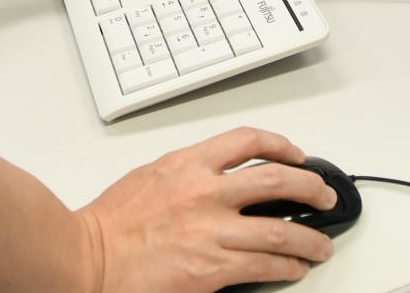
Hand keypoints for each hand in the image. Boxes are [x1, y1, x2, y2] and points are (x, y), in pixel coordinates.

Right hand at [77, 127, 336, 292]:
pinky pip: (265, 264)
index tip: (295, 154)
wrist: (86, 259)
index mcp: (187, 164)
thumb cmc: (106, 226)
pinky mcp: (213, 268)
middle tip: (323, 195)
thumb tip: (212, 182)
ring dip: (309, 238)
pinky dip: (288, 266)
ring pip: (280, 229)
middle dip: (309, 186)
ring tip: (321, 244)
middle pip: (276, 179)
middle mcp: (205, 192)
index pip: (246, 141)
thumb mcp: (148, 178)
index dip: (280, 145)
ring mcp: (212, 230)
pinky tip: (296, 268)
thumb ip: (184, 176)